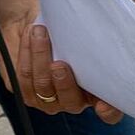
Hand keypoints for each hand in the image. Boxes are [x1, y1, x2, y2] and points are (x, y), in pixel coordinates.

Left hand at [6, 23, 122, 122]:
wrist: (34, 23)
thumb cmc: (60, 27)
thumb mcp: (76, 29)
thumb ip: (86, 37)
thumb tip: (96, 25)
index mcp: (95, 88)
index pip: (109, 110)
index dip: (108, 111)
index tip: (103, 106)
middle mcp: (73, 98)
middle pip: (70, 101)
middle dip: (63, 82)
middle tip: (59, 63)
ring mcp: (48, 99)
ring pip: (43, 87)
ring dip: (40, 56)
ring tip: (38, 32)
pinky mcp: (26, 92)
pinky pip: (24, 79)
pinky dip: (26, 53)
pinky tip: (29, 35)